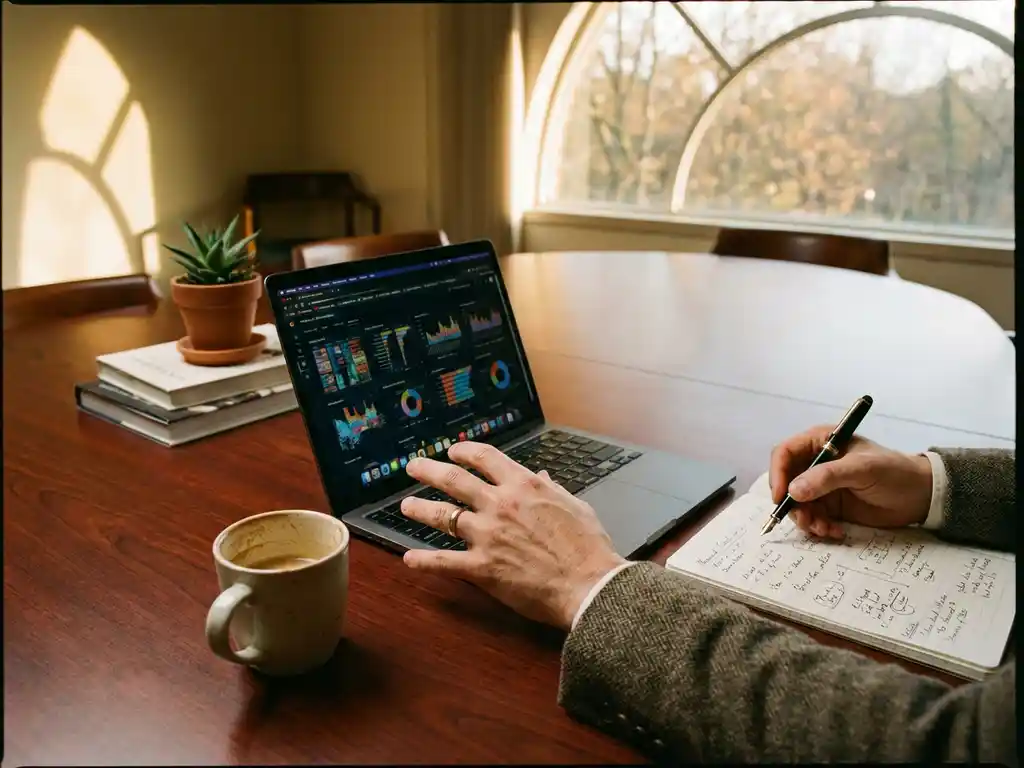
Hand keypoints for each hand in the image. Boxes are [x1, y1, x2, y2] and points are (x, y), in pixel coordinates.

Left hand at [400, 442, 624, 629]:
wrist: (588, 585)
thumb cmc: (588, 547)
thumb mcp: (575, 506)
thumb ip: (553, 489)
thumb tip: (542, 477)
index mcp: (524, 486)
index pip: (485, 458)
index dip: (464, 451)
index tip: (454, 451)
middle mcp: (499, 505)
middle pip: (454, 480)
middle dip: (429, 470)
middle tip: (414, 467)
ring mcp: (487, 535)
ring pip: (443, 516)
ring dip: (420, 509)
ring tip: (406, 505)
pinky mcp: (481, 567)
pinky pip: (444, 562)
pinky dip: (424, 561)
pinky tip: (409, 559)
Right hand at [769, 425, 933, 539]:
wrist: (921, 496)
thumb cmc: (893, 472)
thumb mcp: (861, 469)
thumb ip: (826, 478)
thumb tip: (793, 491)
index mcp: (820, 442)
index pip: (785, 454)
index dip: (777, 474)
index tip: (780, 496)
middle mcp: (815, 463)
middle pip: (786, 482)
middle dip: (793, 504)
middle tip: (806, 520)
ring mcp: (821, 487)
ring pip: (797, 504)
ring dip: (806, 519)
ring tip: (826, 529)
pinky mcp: (830, 506)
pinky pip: (812, 518)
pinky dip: (819, 527)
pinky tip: (836, 531)